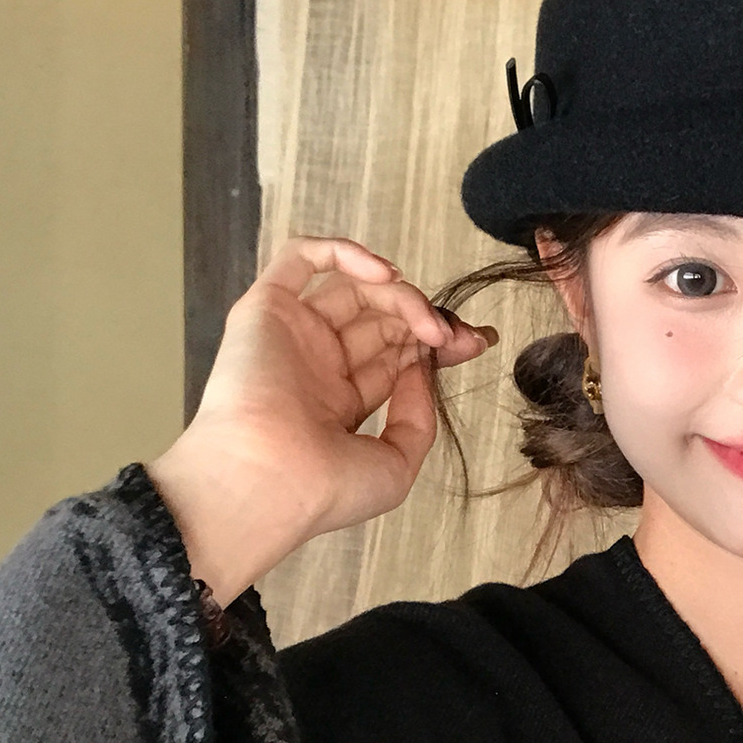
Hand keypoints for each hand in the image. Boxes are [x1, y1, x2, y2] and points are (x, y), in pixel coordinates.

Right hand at [147, 236, 496, 605]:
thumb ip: (417, 415)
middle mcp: (315, 365)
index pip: (395, 354)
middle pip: (381, 319)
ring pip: (354, 288)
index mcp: (340, 402)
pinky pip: (301, 259)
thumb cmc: (326, 488)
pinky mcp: (264, 310)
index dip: (437, 342)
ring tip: (430, 325)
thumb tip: (423, 367)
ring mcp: (291, 335)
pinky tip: (384, 276)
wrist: (269, 482)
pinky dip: (344, 253)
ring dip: (401, 294)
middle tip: (458, 336)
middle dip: (428, 319)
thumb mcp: (396, 463)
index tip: (478, 343)